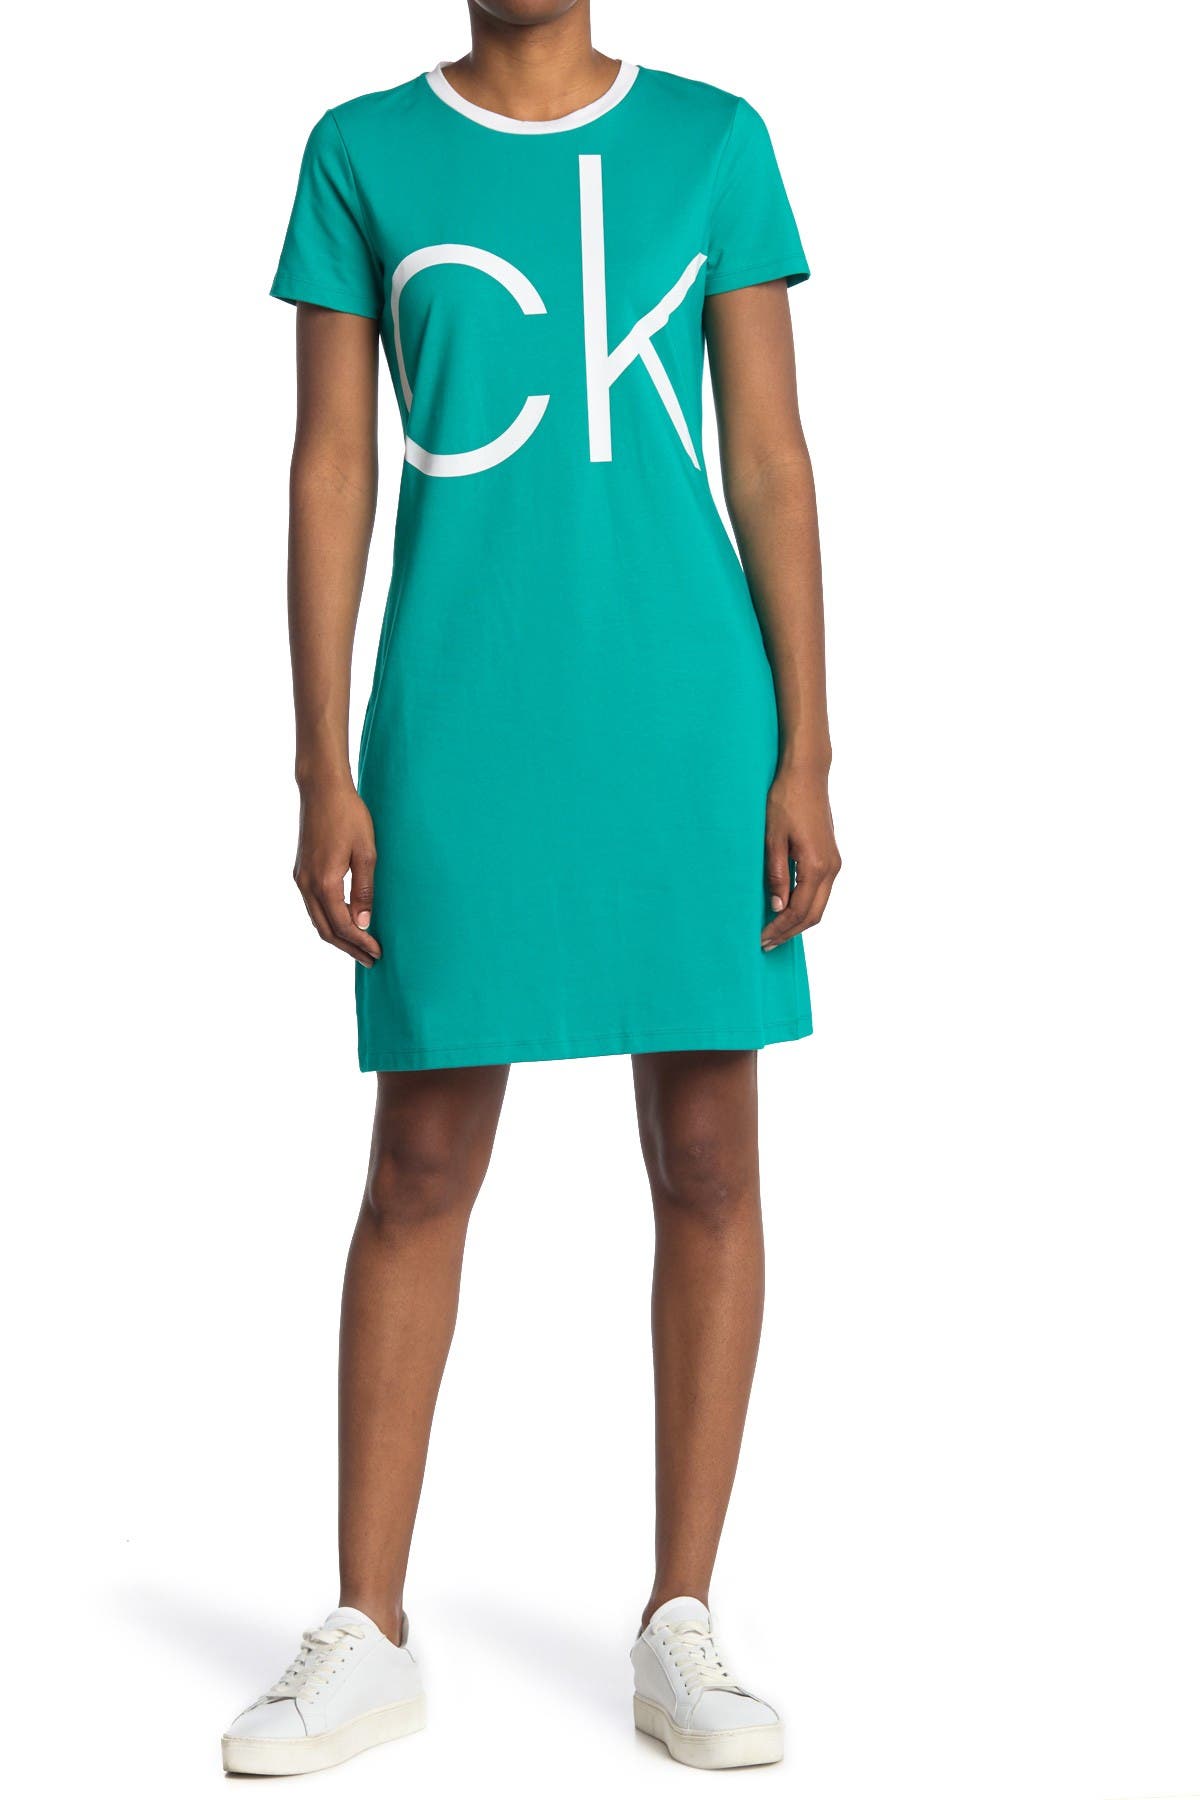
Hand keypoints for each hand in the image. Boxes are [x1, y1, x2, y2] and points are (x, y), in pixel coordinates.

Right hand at [293, 779, 380, 967]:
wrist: (321, 790)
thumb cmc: (349, 816)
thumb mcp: (366, 852)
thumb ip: (364, 890)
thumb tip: (364, 923)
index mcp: (324, 882)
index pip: (342, 925)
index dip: (360, 943)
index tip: (377, 953)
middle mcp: (306, 884)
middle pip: (326, 930)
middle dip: (348, 948)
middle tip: (370, 960)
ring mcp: (300, 878)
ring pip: (317, 920)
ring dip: (338, 937)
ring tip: (359, 947)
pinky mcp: (300, 871)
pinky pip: (313, 906)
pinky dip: (328, 920)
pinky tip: (344, 922)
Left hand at [761, 765, 840, 951]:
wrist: (807, 775)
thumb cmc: (786, 801)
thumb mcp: (772, 838)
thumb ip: (775, 874)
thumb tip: (777, 906)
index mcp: (816, 866)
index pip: (799, 911)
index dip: (780, 928)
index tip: (762, 939)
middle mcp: (831, 868)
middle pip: (814, 915)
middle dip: (790, 931)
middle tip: (766, 943)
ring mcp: (834, 863)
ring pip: (819, 905)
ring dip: (798, 921)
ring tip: (774, 930)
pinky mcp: (830, 857)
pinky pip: (820, 891)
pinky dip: (805, 906)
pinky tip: (787, 908)